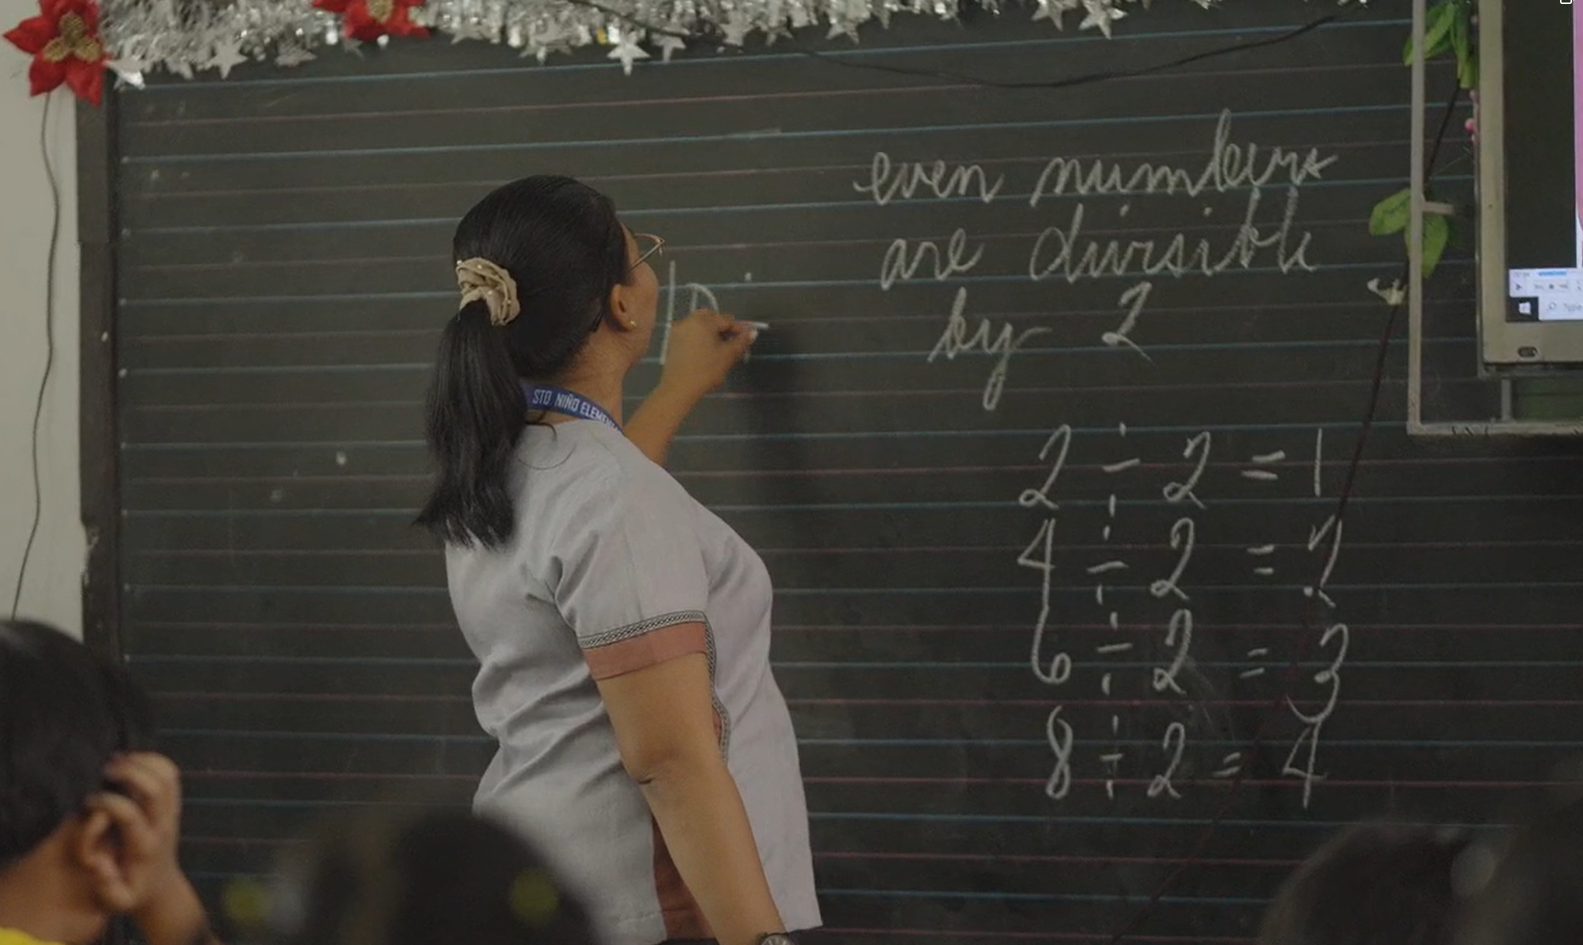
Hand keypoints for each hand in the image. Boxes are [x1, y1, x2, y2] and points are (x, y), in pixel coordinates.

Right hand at [86, 753, 211, 944]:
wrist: (161, 887)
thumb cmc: (133, 892)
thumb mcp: (117, 900)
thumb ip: (106, 886)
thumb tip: (99, 862)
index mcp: (144, 845)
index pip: (131, 815)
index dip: (108, 802)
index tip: (89, 801)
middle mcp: (162, 824)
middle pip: (155, 787)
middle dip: (130, 772)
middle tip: (106, 770)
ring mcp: (171, 811)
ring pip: (167, 775)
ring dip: (142, 762)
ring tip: (117, 761)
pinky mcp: (173, 803)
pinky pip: (170, 773)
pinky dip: (153, 760)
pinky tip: (131, 761)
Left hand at [657, 310, 756, 404]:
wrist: (679, 388)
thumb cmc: (706, 371)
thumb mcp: (728, 356)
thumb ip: (741, 342)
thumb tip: (752, 332)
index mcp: (703, 322)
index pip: (725, 319)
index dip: (737, 328)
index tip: (744, 339)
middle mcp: (689, 321)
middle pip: (710, 317)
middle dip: (722, 326)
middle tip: (730, 341)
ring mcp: (678, 330)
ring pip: (699, 323)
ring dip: (710, 330)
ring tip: (718, 346)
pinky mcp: (672, 340)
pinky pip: (690, 331)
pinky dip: (699, 335)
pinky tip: (705, 350)